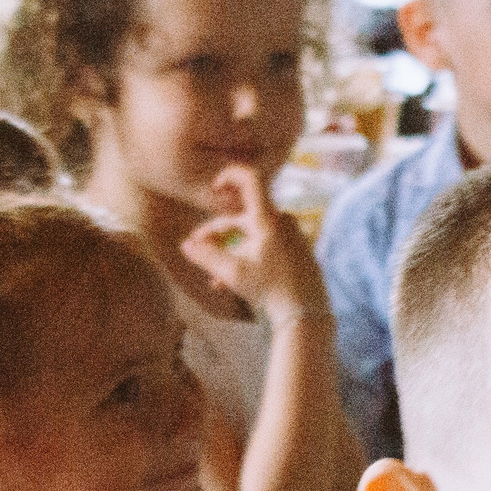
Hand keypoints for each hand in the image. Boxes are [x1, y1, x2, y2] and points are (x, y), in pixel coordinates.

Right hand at [179, 162, 331, 329]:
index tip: (214, 188)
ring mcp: (291, 237)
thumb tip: (185, 245)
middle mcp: (282, 222)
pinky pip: (266, 247)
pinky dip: (248, 258)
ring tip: (214, 279)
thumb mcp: (232, 273)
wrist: (306, 315)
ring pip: (252, 237)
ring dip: (230, 253)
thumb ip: (206, 256)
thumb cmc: (270, 291)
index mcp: (268, 219)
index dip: (229, 175)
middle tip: (196, 248)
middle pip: (242, 218)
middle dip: (217, 233)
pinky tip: (232, 282)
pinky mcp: (296, 252)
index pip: (250, 179)